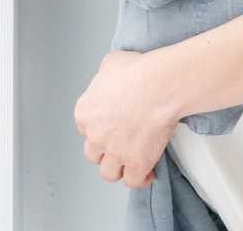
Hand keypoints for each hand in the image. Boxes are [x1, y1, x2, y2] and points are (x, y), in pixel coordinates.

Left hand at [74, 50, 178, 188]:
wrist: (158, 86)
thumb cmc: (138, 72)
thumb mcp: (112, 62)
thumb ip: (106, 73)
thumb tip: (111, 72)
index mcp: (85, 112)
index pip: (85, 128)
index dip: (99, 127)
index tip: (111, 125)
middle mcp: (96, 136)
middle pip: (93, 154)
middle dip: (105, 151)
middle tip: (119, 144)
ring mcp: (115, 152)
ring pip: (109, 173)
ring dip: (119, 168)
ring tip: (130, 162)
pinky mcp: (136, 163)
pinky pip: (134, 181)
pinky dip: (141, 179)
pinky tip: (148, 172)